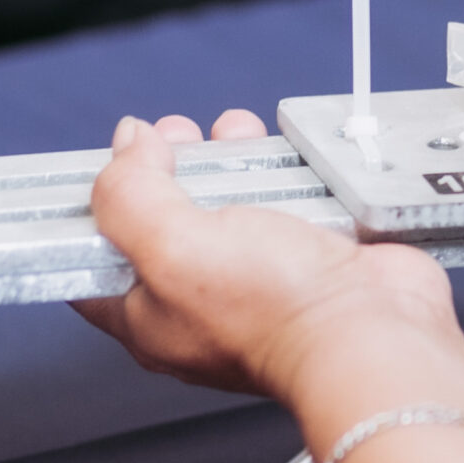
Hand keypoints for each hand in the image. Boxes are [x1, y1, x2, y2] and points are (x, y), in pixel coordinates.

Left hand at [76, 111, 463, 400]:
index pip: (94, 260)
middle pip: (162, 218)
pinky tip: (280, 152)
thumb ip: (130, 194)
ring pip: (225, 201)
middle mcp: (198, 300)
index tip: (108, 162)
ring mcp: (255, 277)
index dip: (91, 206)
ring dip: (226, 156)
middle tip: (174, 138)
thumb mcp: (170, 245)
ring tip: (232, 133)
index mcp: (149, 316)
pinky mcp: (305, 255)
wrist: (372, 329)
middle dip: (166, 167)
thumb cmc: (274, 312)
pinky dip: (280, 168)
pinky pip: (281, 199)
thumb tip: (128, 143)